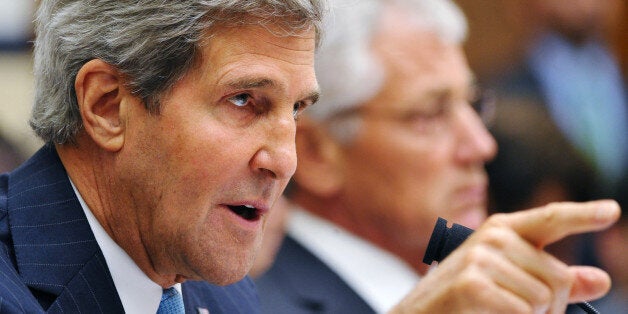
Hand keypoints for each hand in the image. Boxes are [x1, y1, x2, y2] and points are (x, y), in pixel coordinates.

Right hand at [390, 200, 619, 313]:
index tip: (613, 211)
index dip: (583, 214)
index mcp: (503, 230)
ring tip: (496, 313)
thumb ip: (554, 281)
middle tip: (516, 312)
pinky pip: (522, 311)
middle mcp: (493, 236)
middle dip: (549, 307)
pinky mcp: (471, 283)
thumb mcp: (512, 284)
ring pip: (543, 299)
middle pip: (558, 277)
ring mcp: (480, 256)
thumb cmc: (464, 299)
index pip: (550, 219)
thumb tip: (601, 280)